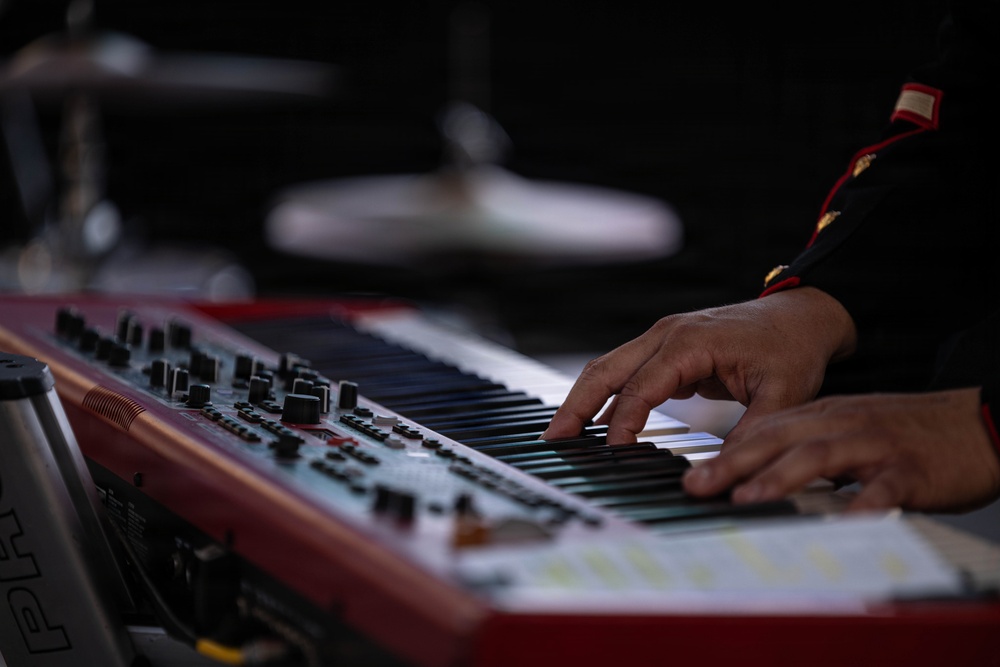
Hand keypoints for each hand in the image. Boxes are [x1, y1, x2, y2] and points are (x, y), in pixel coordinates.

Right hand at [541, 287, 856, 443]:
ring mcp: (663, 338)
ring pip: (609, 367)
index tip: (613, 451)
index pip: (642, 385)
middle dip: (577, 404)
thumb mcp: (783, 394)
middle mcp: (667, 334)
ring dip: (583, 399)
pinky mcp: (666, 349)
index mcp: (690, 341)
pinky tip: (595, 424)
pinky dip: (606, 396)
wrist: (801, 315)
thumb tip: (727, 474)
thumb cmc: (792, 348)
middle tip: (553, 438)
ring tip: (561, 433)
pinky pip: (626, 372)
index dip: (624, 420)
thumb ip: (752, 433)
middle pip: (606, 368)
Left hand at [683, 388, 999, 512]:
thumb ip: (808, 447)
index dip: (724, 451)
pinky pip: (881, 487)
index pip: (764, 429)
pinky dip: (858, 503)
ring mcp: (875, 445)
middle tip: (696, 485)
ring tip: (745, 496)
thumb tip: (757, 473)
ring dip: (778, 476)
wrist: (975, 423)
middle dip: (731, 462)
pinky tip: (837, 521)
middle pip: (779, 438)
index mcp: (825, 416)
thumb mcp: (849, 430)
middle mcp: (842, 424)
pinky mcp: (910, 469)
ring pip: (819, 455)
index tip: (690, 474)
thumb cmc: (907, 433)